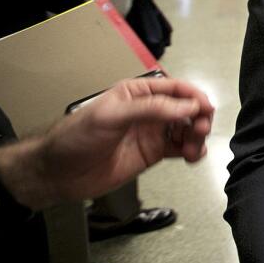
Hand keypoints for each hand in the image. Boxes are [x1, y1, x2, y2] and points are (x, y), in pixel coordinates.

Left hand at [0, 77, 212, 208]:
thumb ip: (150, 109)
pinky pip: (181, 149)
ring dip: (197, 137)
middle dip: (199, 118)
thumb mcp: (111, 116)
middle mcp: (148, 111)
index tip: (205, 108)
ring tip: (194, 150)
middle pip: (186, 109)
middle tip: (200, 130)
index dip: (193, 96)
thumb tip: (186, 106)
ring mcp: (152, 133)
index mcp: (137, 93)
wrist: (58, 174)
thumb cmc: (76, 138)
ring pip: (186, 129)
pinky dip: (192, 152)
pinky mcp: (153, 153)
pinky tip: (193, 157)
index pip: (174, 89)